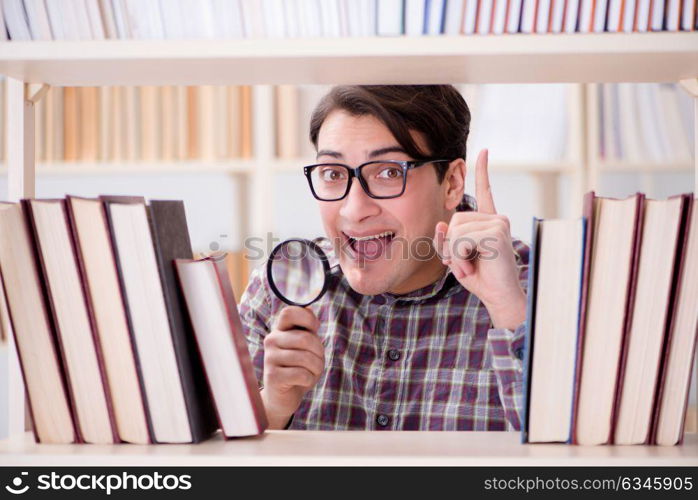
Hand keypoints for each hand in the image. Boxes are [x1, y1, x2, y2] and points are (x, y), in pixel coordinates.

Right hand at [261, 306, 324, 428]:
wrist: (283, 397)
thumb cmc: (298, 368)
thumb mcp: (305, 347)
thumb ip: (307, 329)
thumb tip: (308, 308)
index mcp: (279, 330)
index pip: (289, 312)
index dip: (307, 318)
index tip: (314, 329)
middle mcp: (271, 340)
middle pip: (305, 338)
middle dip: (319, 352)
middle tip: (318, 361)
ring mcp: (270, 358)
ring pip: (305, 358)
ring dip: (316, 368)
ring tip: (312, 372)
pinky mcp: (272, 376)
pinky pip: (301, 374)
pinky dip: (309, 379)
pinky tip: (303, 381)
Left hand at [434, 149, 525, 329]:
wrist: (498, 296)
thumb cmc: (479, 277)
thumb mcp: (455, 257)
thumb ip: (445, 241)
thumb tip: (441, 226)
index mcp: (488, 222)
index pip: (485, 191)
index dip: (483, 171)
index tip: (484, 151)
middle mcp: (495, 218)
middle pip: (454, 221)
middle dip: (451, 246)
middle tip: (465, 264)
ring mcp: (498, 223)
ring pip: (455, 231)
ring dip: (455, 254)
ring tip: (470, 266)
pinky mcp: (497, 232)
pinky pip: (462, 239)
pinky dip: (460, 256)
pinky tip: (473, 266)